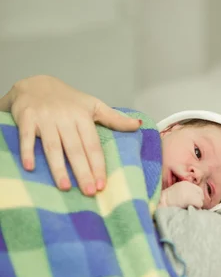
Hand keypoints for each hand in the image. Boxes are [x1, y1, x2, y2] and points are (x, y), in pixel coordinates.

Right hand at [1, 75, 139, 194]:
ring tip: (66, 187)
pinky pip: (26, 137)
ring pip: (53, 146)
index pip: (93, 145)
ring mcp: (45, 119)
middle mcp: (65, 118)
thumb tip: (139, 124)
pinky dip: (27, 152)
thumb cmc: (69, 100)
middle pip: (75, 149)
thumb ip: (115, 118)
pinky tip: (30, 168)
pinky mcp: (26, 118)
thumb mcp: (94, 105)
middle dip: (83, 171)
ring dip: (58, 167)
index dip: (98, 165)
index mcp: (83, 117)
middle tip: (89, 191)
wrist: (35, 84)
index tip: (102, 184)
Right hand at [159, 181, 204, 208]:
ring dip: (196, 205)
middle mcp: (188, 185)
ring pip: (200, 199)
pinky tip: (189, 209)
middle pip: (200, 194)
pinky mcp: (190, 198)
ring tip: (189, 208)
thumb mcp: (177, 193)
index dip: (197, 197)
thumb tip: (196, 202)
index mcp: (185, 183)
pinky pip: (199, 203)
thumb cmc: (167, 201)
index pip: (198, 190)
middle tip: (192, 206)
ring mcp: (189, 191)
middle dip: (198, 201)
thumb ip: (186, 194)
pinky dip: (196, 208)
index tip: (194, 203)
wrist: (160, 203)